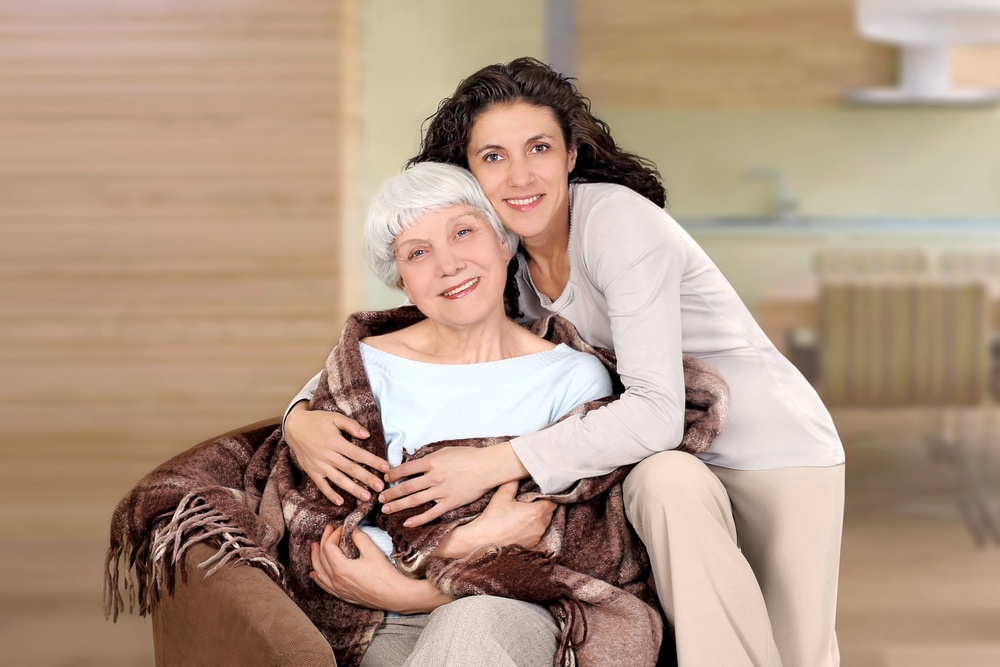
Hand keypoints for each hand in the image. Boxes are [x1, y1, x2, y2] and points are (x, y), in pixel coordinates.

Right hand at [285, 403, 388, 504]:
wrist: (293, 427)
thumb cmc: (317, 420)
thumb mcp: (334, 417)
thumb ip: (351, 426)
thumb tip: (367, 435)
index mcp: (335, 441)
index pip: (358, 454)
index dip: (372, 461)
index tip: (385, 467)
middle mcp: (327, 455)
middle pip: (350, 469)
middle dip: (367, 479)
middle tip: (380, 488)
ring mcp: (318, 465)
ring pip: (338, 480)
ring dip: (353, 489)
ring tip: (366, 497)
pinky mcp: (311, 471)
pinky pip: (321, 485)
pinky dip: (330, 494)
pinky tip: (341, 502)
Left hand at [310, 525, 449, 613]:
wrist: (394, 596)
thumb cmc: (384, 574)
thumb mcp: (372, 551)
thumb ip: (359, 538)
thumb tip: (351, 530)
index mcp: (341, 568)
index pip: (329, 547)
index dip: (333, 534)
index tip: (342, 527)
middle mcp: (336, 580)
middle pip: (322, 558)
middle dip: (323, 541)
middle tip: (327, 529)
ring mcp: (338, 589)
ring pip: (319, 573)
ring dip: (315, 558)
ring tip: (314, 547)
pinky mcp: (343, 596)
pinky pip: (325, 586)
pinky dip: (318, 578)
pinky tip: (314, 574)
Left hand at [379, 443, 528, 526]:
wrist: (488, 467)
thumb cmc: (468, 456)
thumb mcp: (445, 451)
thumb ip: (429, 458)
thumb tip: (413, 464)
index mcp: (432, 461)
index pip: (406, 469)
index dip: (392, 474)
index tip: (385, 478)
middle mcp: (434, 477)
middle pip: (406, 487)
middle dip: (390, 493)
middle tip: (379, 497)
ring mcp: (441, 491)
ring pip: (414, 500)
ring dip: (398, 505)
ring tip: (386, 509)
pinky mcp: (450, 503)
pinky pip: (430, 513)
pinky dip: (418, 519)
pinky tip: (407, 523)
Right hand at [433, 481, 555, 558]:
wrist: (483, 541)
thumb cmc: (492, 519)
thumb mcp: (502, 496)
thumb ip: (513, 484)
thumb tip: (517, 476)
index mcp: (536, 512)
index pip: (552, 501)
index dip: (547, 496)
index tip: (539, 493)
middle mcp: (540, 526)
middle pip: (549, 512)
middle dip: (543, 506)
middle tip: (531, 502)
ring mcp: (536, 537)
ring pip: (544, 523)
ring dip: (539, 518)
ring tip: (525, 513)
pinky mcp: (531, 545)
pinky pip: (538, 533)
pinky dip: (533, 528)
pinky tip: (521, 524)